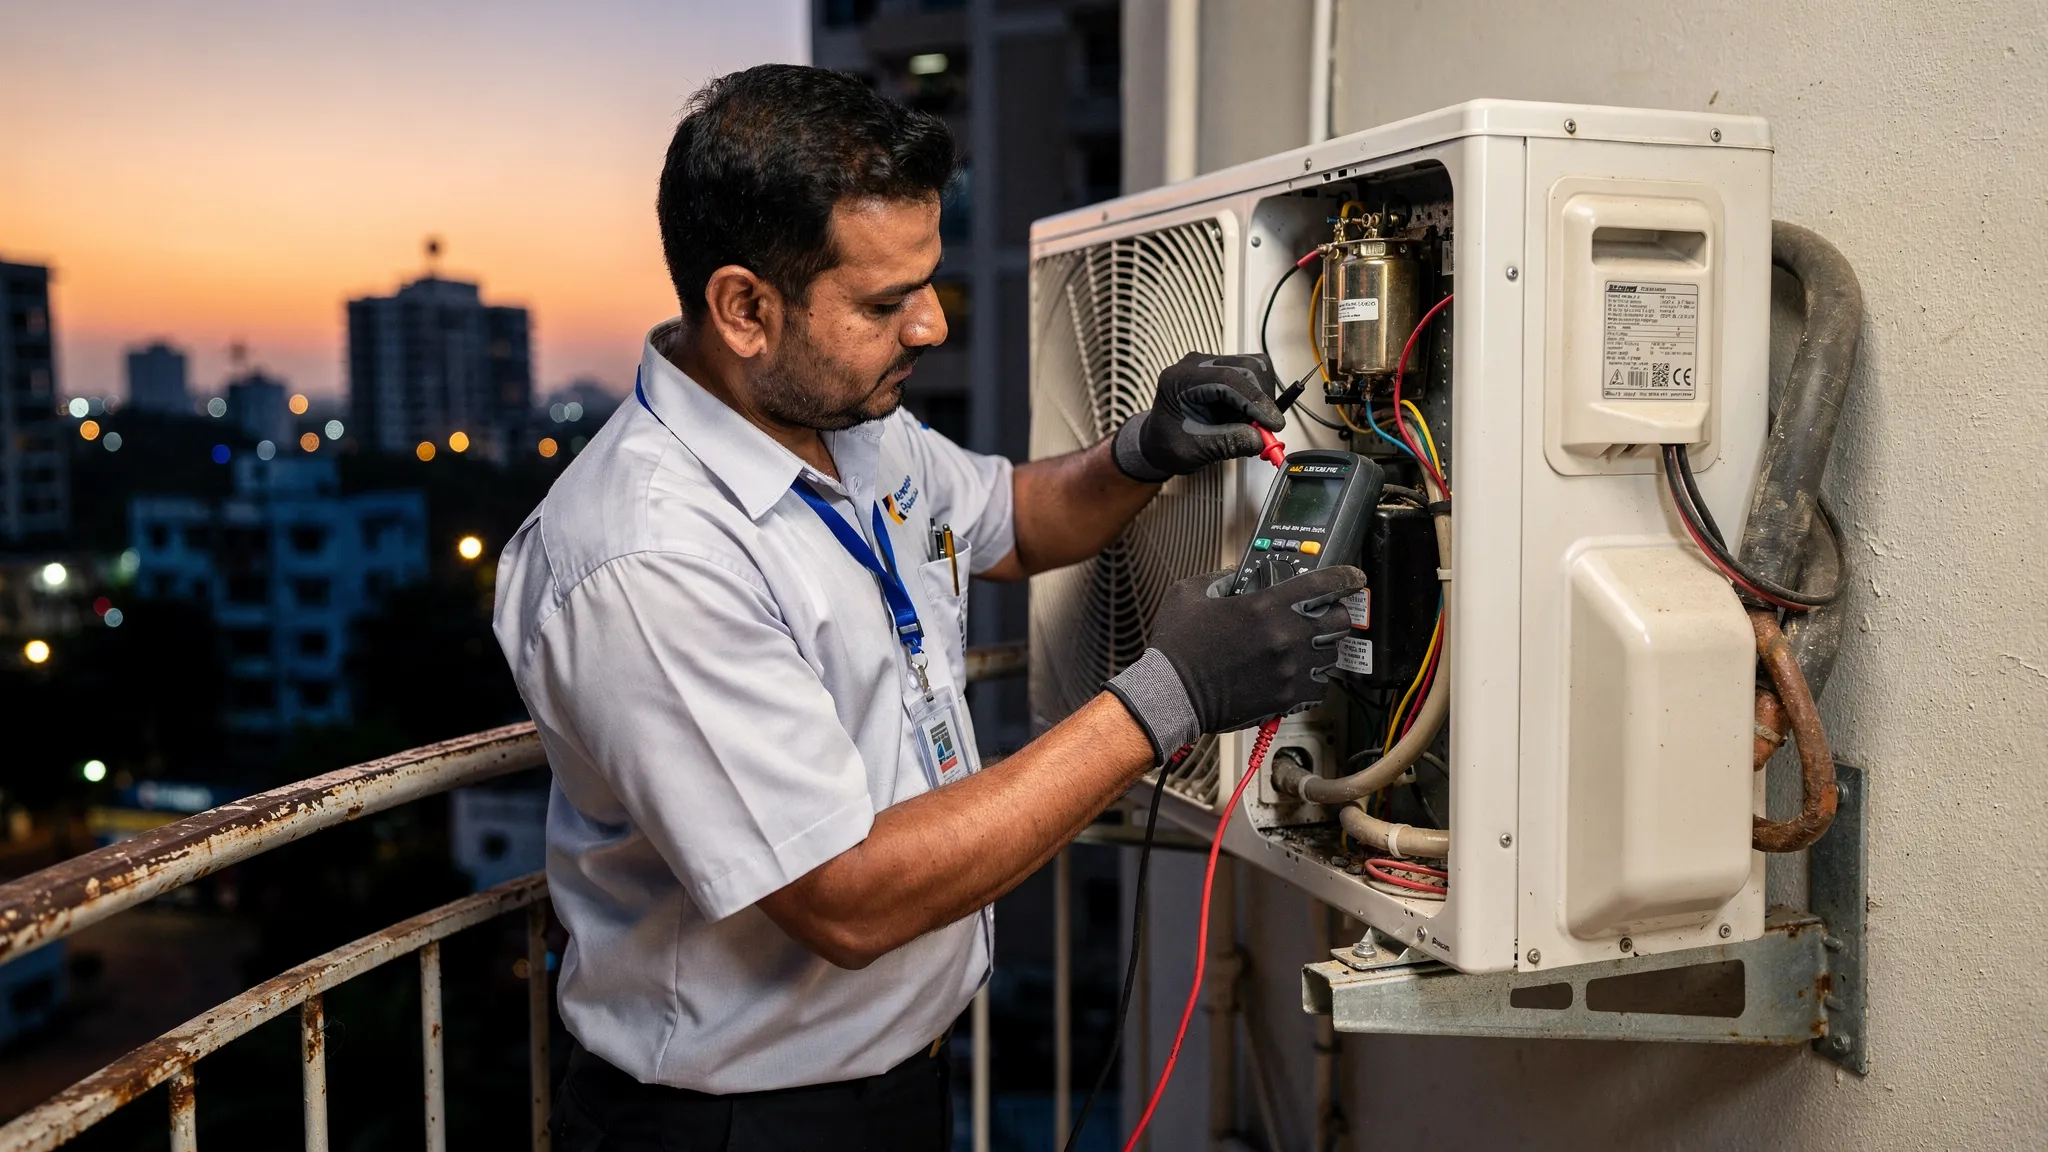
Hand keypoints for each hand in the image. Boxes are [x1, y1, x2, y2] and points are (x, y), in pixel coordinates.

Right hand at [1102, 565, 1364, 760]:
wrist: (1172, 694)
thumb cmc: (1178, 648)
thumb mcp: (1190, 593)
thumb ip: (1220, 578)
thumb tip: (1237, 576)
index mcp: (1264, 606)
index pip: (1322, 584)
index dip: (1344, 577)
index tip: (1352, 578)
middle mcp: (1284, 637)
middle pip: (1338, 621)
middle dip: (1336, 614)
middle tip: (1327, 614)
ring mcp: (1289, 670)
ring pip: (1332, 655)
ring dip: (1324, 647)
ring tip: (1310, 645)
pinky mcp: (1286, 697)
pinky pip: (1320, 687)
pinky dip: (1316, 679)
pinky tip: (1301, 673)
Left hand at [1112, 352, 1285, 481]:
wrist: (1159, 441)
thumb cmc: (1168, 442)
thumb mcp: (1195, 450)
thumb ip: (1228, 442)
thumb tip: (1260, 439)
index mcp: (1179, 379)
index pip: (1227, 379)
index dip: (1255, 401)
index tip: (1272, 423)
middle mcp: (1196, 365)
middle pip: (1246, 367)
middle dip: (1261, 400)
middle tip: (1264, 430)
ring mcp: (1211, 365)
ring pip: (1254, 369)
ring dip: (1260, 399)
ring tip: (1249, 425)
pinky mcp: (1224, 371)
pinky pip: (1253, 377)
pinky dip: (1256, 399)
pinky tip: (1244, 417)